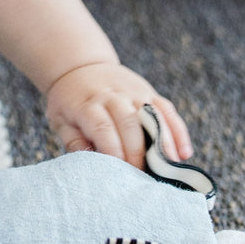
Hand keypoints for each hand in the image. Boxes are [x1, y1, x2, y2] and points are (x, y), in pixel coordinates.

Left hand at [45, 61, 192, 167]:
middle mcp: (113, 96)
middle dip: (138, 152)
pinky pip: (167, 111)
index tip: (121, 172)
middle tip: (142, 176)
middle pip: (130, 123)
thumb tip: (93, 165)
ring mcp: (134, 92)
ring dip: (164, 143)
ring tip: (170, 167)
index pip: (103, 127)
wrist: (80, 67)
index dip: (113, 150)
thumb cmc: (69, 101)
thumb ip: (74, 143)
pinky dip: (178, 132)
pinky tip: (183, 153)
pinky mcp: (149, 92)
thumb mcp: (61, 120)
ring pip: (154, 115)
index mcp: (88, 104)